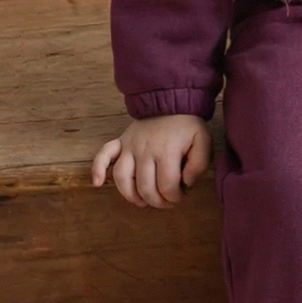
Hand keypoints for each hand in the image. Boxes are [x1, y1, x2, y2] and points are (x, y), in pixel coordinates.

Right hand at [91, 114, 212, 206]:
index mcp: (167, 151)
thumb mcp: (204, 141)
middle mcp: (145, 150)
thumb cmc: (188, 125)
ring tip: (144, 202)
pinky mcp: (121, 141)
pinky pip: (104, 155)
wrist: (173, 99)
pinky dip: (98, 169)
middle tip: (167, 202)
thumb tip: (186, 183)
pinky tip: (97, 183)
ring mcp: (130, 146)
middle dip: (157, 201)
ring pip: (123, 178)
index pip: (166, 186)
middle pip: (145, 187)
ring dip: (132, 196)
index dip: (174, 197)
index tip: (181, 195)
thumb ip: (199, 164)